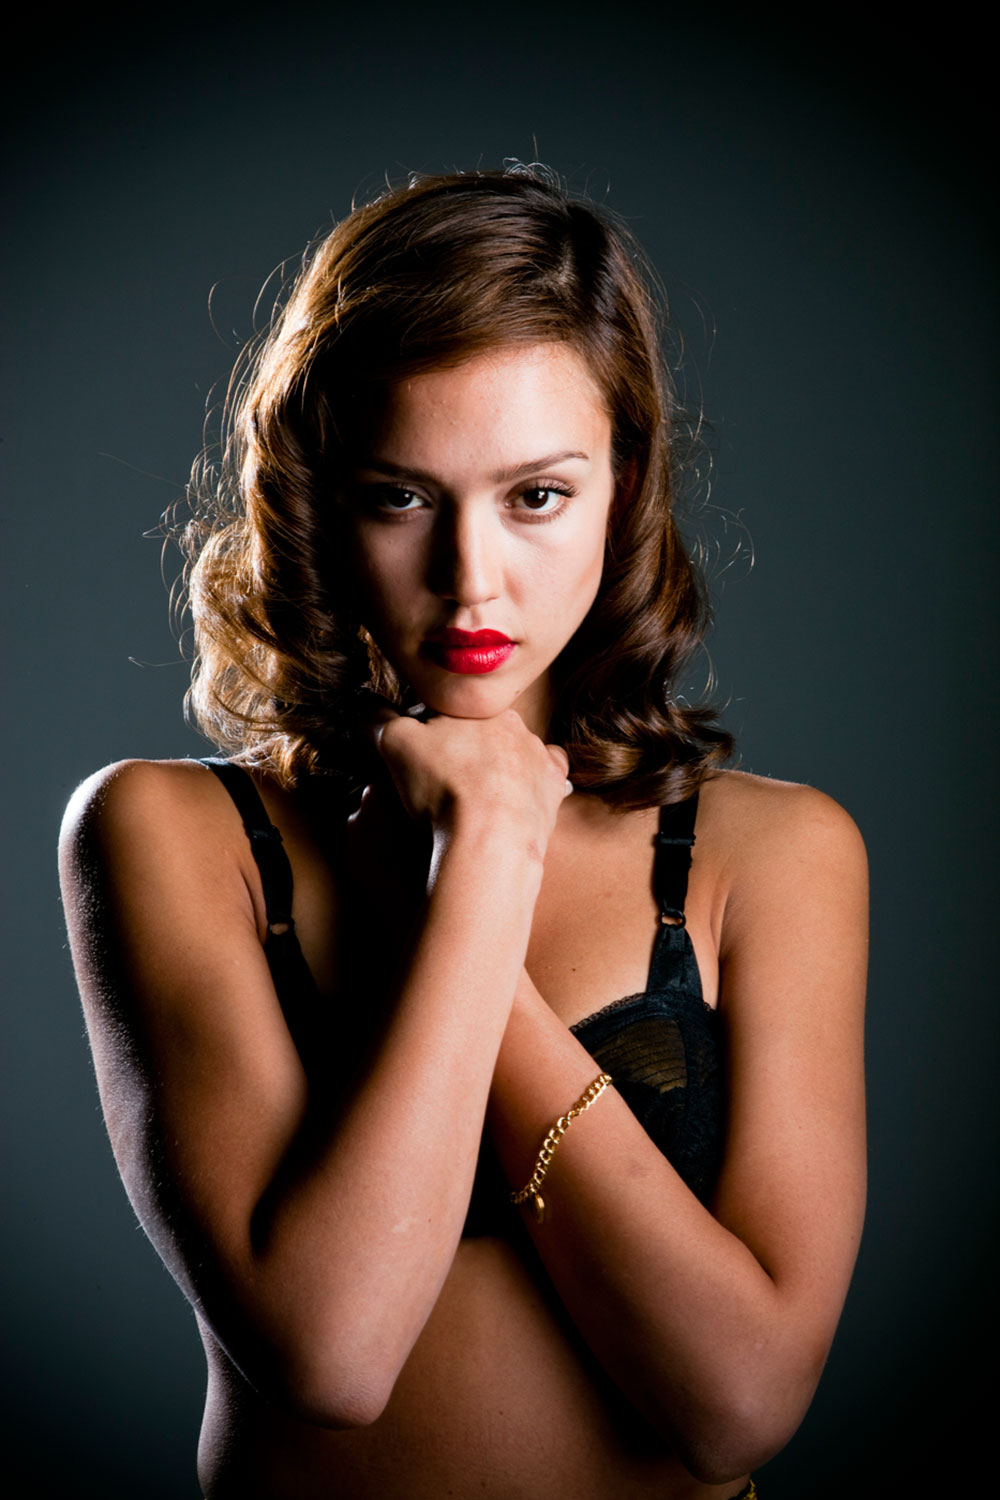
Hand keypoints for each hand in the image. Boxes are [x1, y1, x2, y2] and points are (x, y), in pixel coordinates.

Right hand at [369, 704, 570, 861]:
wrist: (491, 838)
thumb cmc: (442, 788)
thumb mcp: (393, 744)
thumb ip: (375, 718)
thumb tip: (364, 706)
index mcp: (475, 706)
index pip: (440, 710)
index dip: (419, 732)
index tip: (412, 758)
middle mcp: (513, 722)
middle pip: (478, 730)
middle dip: (460, 746)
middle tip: (441, 778)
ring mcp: (538, 755)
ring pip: (513, 748)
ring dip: (496, 763)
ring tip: (474, 794)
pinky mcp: (553, 786)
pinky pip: (546, 774)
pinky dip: (532, 781)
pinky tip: (515, 796)